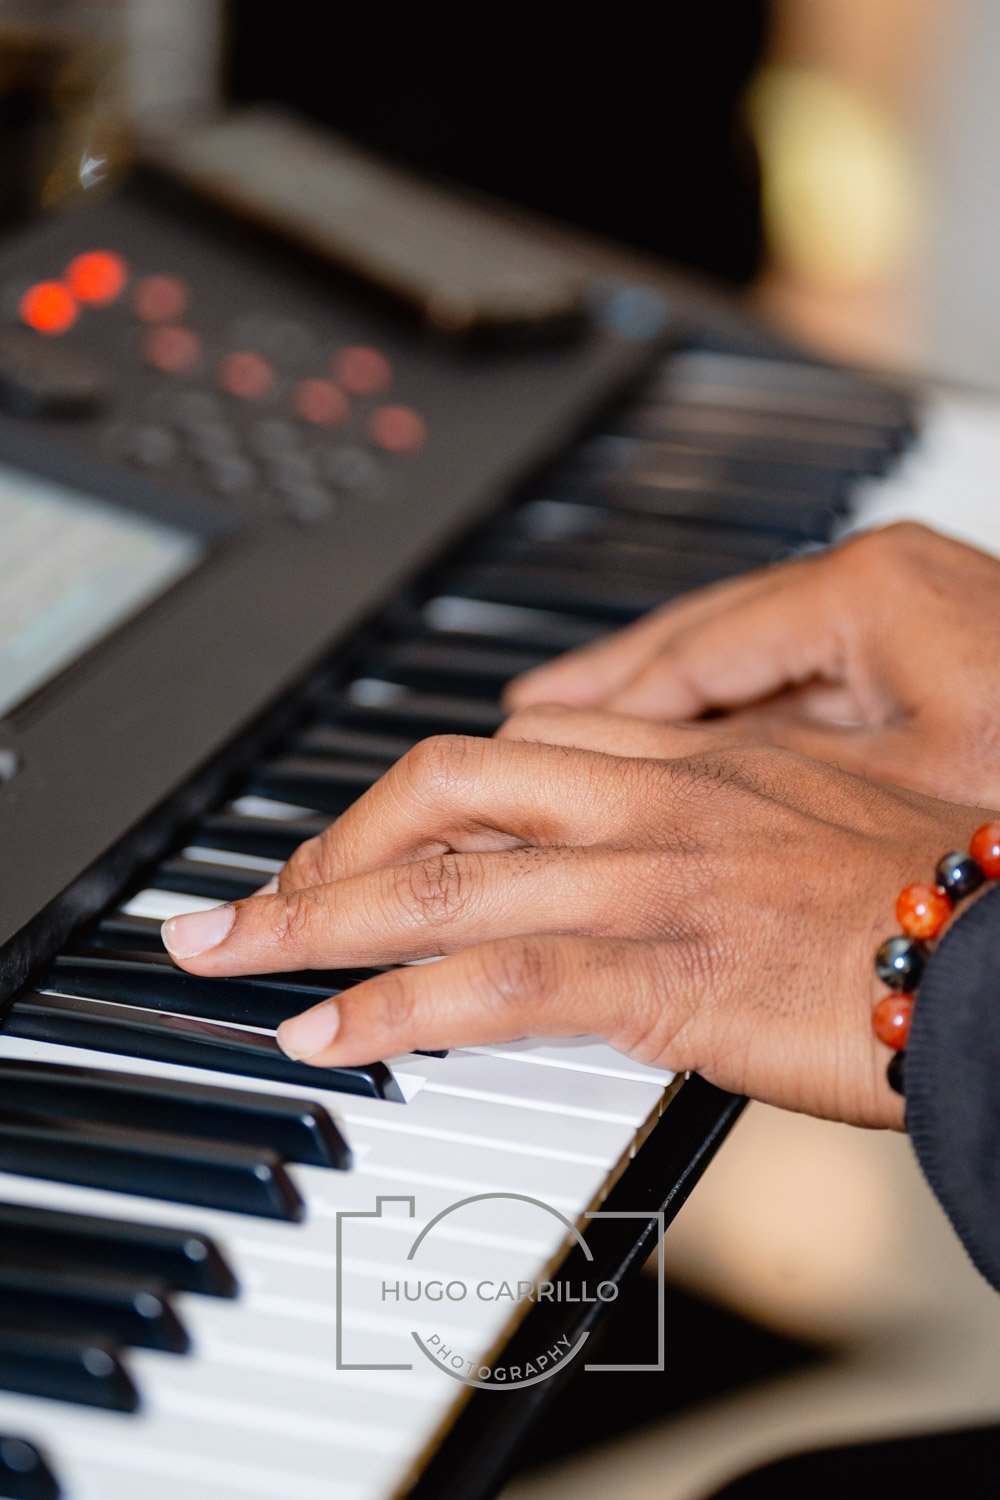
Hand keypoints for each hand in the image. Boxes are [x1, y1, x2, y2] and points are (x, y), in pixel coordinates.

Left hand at [160, 723, 987, 1128]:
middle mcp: (651, 800)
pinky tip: (323, 1033)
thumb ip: (713, 819)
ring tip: (225, 955)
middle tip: (255, 892)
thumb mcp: (808, 816)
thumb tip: (644, 853)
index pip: (509, 749)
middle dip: (326, 840)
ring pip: (437, 880)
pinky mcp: (662, 973)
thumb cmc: (934, 886)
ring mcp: (647, 881)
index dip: (410, 798)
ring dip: (310, 918)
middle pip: (439, 789)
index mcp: (689, 759)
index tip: (359, 843)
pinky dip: (390, 1010)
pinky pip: (490, 985)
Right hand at [504, 522, 999, 805]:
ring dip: (664, 699)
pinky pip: (792, 678)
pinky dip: (731, 713)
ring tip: (582, 727)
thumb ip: (764, 776)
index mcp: (864, 593)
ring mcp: (899, 616)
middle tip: (531, 718)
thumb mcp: (898, 786)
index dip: (604, 695)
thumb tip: (649, 783)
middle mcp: (875, 586)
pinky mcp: (921, 653)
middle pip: (707, 634)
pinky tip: (690, 746)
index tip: (533, 729)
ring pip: (745, 655)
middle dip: (614, 682)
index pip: (693, 643)